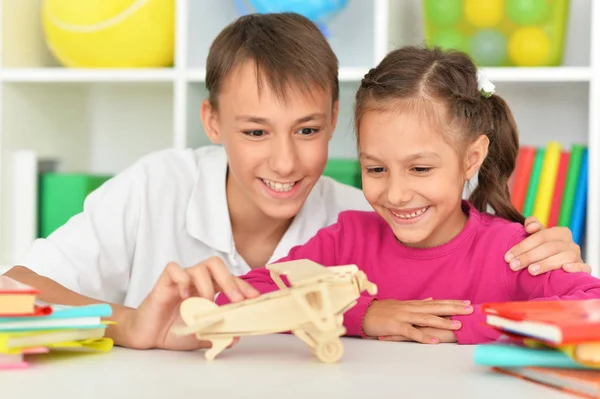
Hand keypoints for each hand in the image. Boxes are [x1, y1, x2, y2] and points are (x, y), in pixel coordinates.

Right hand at [121, 258, 259, 349]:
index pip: (229, 279)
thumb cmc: (172, 331)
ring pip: (199, 266)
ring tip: (206, 302)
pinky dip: (182, 279)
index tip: (254, 297)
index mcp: (207, 289)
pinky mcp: (163, 282)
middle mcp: (196, 281)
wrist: (147, 336)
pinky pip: (174, 269)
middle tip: (238, 299)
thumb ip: (216, 334)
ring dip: (207, 284)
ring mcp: (180, 280)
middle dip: (230, 280)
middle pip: (216, 265)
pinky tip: (184, 295)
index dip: (243, 286)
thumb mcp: (200, 336)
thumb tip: (236, 338)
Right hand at [363, 298, 473, 343]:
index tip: (467, 302)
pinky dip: (423, 336)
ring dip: (442, 322)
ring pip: (426, 319)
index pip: (436, 303)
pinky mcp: (396, 326)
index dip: (452, 302)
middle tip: (470, 309)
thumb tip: (431, 299)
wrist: (363, 313)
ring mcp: (403, 316)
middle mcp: (410, 308)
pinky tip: (434, 340)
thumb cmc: (381, 311)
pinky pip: (412, 332)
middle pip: (435, 308)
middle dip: (453, 308)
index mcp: (413, 304)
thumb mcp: (400, 305)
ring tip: (457, 325)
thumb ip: (417, 303)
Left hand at [504, 216, 589, 275]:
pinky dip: (576, 268)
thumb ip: (532, 225)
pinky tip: (564, 270)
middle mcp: (571, 243)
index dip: (523, 246)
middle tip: (513, 266)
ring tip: (530, 271)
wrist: (555, 267)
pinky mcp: (583, 269)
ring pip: (564, 258)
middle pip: (550, 247)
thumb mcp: (536, 237)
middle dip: (529, 257)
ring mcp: (578, 256)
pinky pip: (584, 267)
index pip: (540, 236)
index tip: (508, 257)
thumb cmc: (542, 250)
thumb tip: (530, 227)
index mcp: (561, 232)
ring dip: (546, 264)